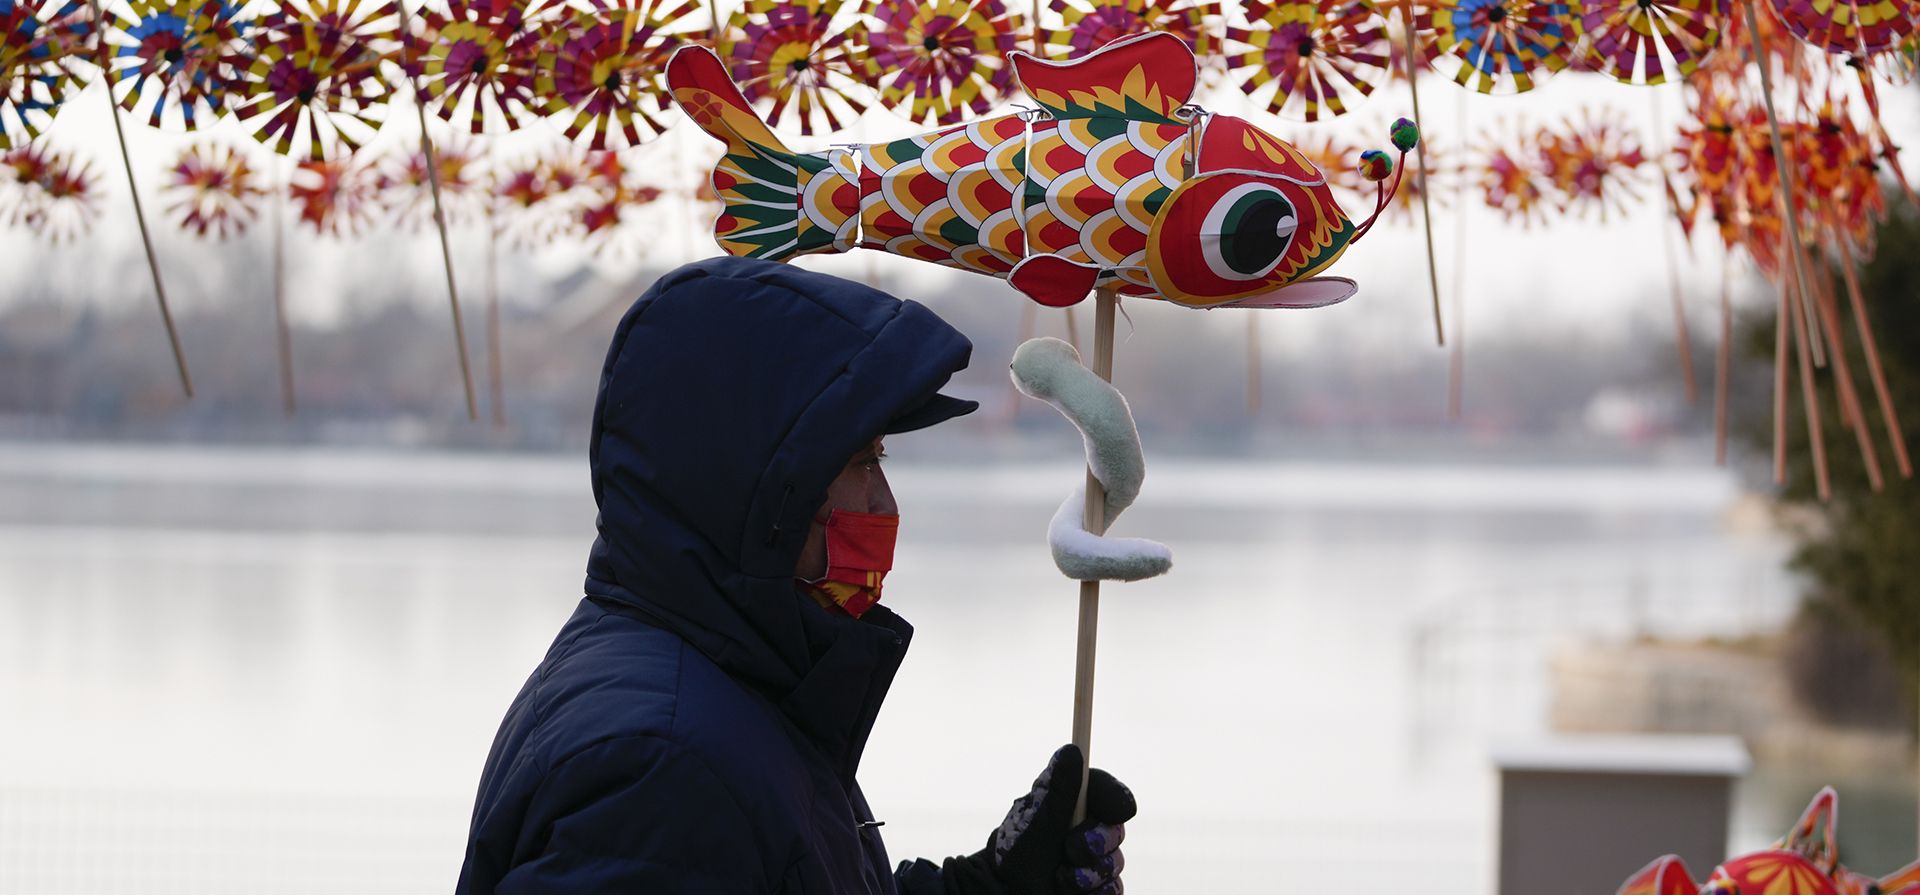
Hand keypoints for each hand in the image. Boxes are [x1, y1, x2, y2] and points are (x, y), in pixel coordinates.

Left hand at [986, 744, 1135, 894]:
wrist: (1005, 894)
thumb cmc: (1015, 855)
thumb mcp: (1038, 823)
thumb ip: (1060, 791)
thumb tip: (1072, 750)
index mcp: (1072, 806)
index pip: (1106, 792)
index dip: (1116, 797)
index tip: (1119, 809)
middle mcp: (1085, 829)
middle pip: (1115, 830)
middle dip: (1095, 843)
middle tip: (1069, 850)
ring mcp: (1093, 861)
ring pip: (1115, 864)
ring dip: (1088, 874)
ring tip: (1059, 878)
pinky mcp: (1097, 888)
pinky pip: (1114, 890)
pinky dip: (1096, 894)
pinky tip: (1071, 893)